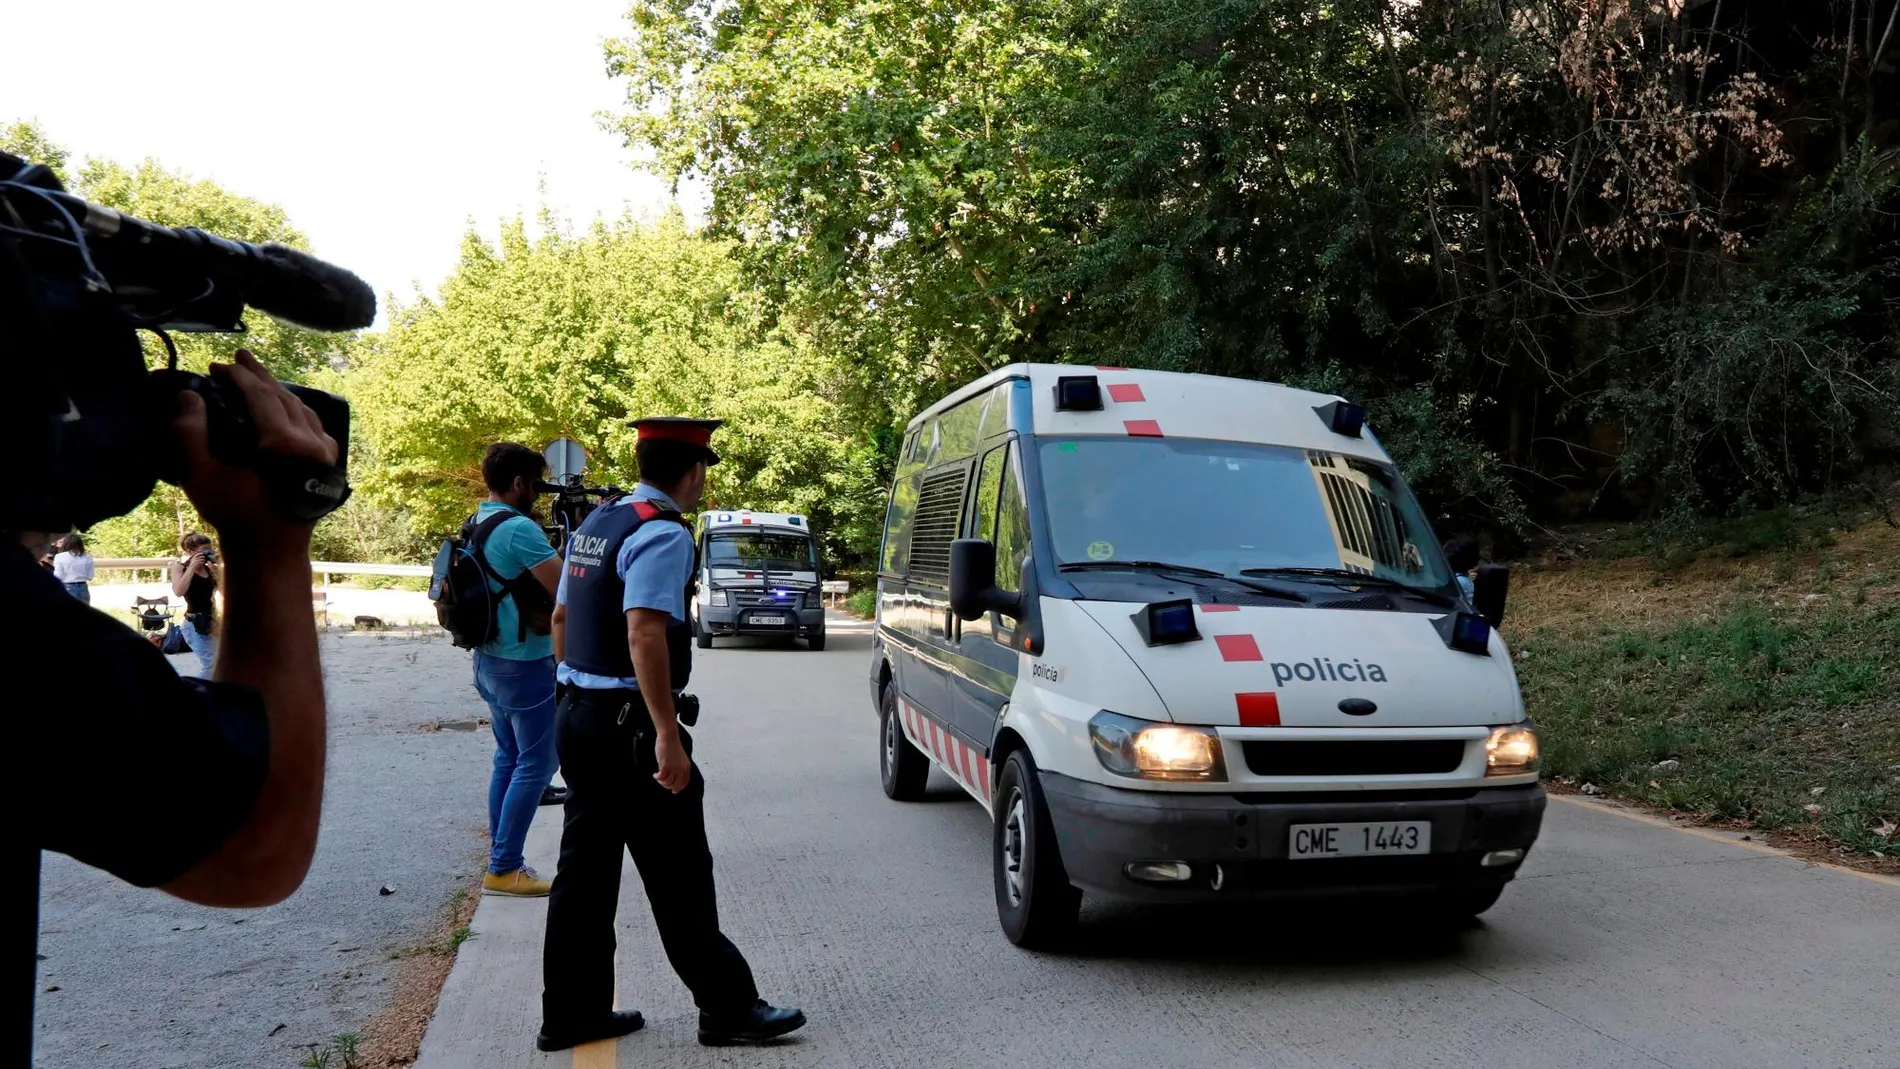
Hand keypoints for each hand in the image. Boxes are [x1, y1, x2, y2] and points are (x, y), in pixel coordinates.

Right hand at [174, 348, 338, 549]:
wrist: (271, 550)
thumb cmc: (234, 514)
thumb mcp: (200, 476)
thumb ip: (189, 434)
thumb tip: (188, 395)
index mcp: (285, 443)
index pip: (261, 394)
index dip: (237, 375)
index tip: (216, 364)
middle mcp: (312, 441)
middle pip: (283, 395)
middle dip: (258, 375)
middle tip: (238, 357)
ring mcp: (325, 451)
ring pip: (301, 407)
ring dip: (277, 388)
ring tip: (257, 374)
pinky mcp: (328, 460)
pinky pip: (313, 423)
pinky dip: (296, 407)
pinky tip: (284, 403)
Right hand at [652, 730, 690, 793]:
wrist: (669, 737)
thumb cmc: (673, 746)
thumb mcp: (681, 759)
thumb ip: (679, 768)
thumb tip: (674, 779)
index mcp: (686, 767)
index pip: (684, 783)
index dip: (678, 788)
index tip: (673, 791)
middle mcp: (681, 769)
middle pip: (675, 785)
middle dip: (667, 786)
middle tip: (662, 782)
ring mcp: (673, 768)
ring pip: (667, 782)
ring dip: (661, 782)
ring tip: (658, 777)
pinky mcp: (665, 765)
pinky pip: (661, 777)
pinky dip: (657, 777)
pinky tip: (655, 774)